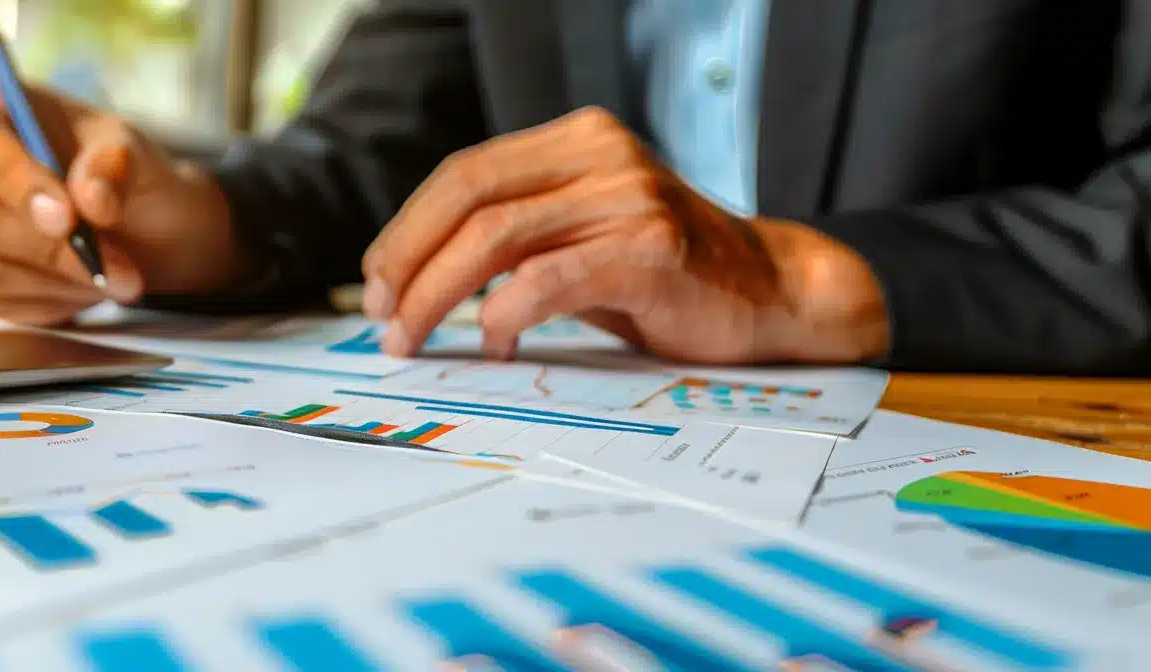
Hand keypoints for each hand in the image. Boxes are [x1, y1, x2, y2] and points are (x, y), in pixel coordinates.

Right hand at [0, 88, 244, 324]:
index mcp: (1, 120)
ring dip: (66, 279)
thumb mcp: (137, 153)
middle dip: (50, 248)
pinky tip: (95, 287)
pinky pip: (7, 302)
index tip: (65, 216)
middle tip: (116, 266)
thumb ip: (116, 163)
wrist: (153, 232)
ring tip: (125, 276)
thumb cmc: (131, 176)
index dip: (11, 177)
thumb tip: (91, 198)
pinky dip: (61, 301)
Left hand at [359, 107, 889, 364]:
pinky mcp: (652, 249)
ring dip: (436, 295)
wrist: (774, 295)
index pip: (465, 174)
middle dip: (407, 262)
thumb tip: (413, 281)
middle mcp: (601, 156)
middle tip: (380, 318)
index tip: (376, 285)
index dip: (408, 230)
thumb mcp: (583, 237)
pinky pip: (548, 279)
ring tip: (412, 339)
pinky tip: (494, 343)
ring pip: (494, 239)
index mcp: (578, 141)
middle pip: (467, 197)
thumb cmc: (668, 277)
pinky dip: (504, 314)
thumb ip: (516, 238)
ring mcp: (628, 197)